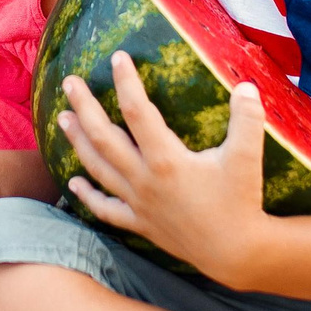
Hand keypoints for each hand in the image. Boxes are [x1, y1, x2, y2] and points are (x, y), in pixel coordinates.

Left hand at [58, 53, 267, 281]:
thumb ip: (248, 119)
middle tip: (70, 83)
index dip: (126, 82)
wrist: (236, 252)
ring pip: (98, 168)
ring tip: (62, 118)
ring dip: (78, 142)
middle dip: (85, 108)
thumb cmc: (241, 202)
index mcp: (166, 160)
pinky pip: (105, 209)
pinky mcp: (139, 223)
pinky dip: (87, 195)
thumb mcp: (247, 158)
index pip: (137, 111)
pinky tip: (72, 183)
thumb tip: (247, 85)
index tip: (118, 57)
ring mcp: (138, 203)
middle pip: (104, 138)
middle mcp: (144, 180)